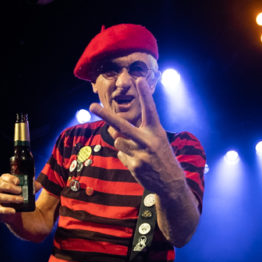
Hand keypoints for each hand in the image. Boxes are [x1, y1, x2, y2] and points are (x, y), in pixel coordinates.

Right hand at [0, 174, 41, 224]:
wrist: (14, 212)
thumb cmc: (19, 198)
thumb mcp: (27, 191)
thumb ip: (32, 187)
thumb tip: (39, 185)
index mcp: (2, 181)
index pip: (4, 177)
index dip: (10, 178)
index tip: (18, 182)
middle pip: (1, 186)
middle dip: (11, 188)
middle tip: (20, 191)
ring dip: (10, 198)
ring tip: (21, 200)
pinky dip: (5, 210)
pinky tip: (13, 211)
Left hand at [89, 78, 185, 193]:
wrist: (170, 182)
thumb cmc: (160, 156)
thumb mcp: (155, 140)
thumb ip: (134, 132)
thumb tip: (112, 130)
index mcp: (157, 131)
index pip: (150, 110)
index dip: (144, 95)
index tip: (139, 79)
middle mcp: (148, 141)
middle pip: (122, 125)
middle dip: (106, 115)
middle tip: (92, 106)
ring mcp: (140, 154)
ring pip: (119, 141)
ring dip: (124, 144)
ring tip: (139, 152)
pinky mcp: (134, 166)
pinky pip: (121, 154)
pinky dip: (127, 157)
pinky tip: (139, 163)